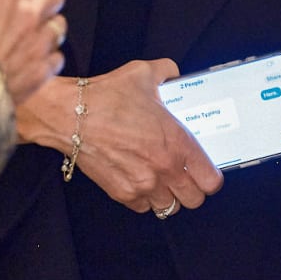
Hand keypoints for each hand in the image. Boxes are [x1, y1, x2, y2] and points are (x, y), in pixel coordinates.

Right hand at [16, 59, 224, 213]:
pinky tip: (141, 180)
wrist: (69, 116)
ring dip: (169, 195)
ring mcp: (142, 185)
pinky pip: (143, 207)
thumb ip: (167, 72)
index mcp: (177, 143)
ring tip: (163, 180)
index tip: (205, 170)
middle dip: (192, 189)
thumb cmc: (106, 97)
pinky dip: (145, 198)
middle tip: (186, 175)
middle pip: (194, 200)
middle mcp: (163, 169)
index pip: (211, 180)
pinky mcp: (121, 193)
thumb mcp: (143, 74)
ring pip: (169, 207)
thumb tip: (173, 73)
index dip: (211, 176)